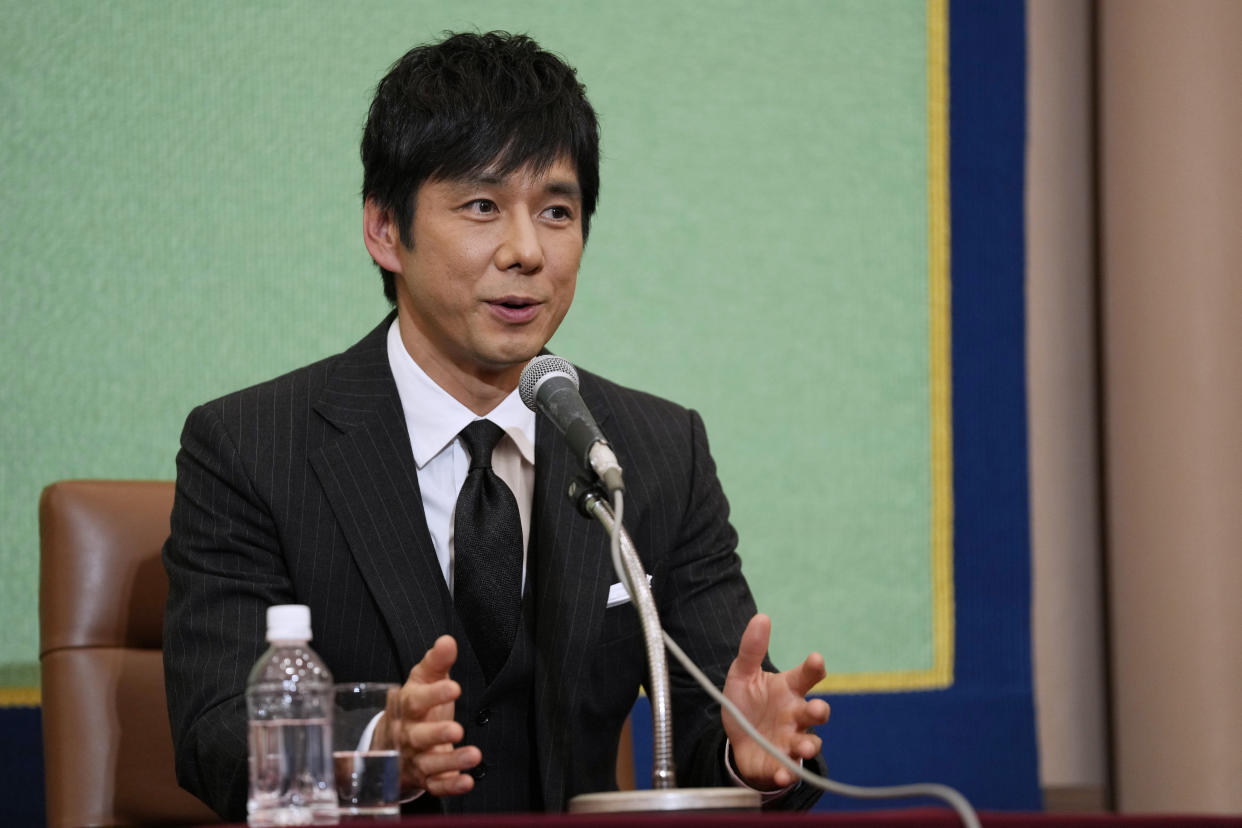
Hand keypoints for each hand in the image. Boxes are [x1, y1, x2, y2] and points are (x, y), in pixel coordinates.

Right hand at [371, 635, 480, 797]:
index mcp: (406, 708)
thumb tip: (448, 640)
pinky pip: (436, 785)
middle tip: (457, 729)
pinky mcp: (425, 779)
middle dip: (436, 734)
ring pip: (429, 764)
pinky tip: (468, 781)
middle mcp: (407, 736)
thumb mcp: (422, 680)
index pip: (415, 701)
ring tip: (474, 755)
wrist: (391, 743)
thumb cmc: (414, 706)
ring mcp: (415, 759)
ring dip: (450, 761)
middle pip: (418, 737)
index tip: (454, 687)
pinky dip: (451, 786)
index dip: (433, 695)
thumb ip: (436, 662)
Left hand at [721, 614, 829, 789]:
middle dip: (819, 711)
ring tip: (802, 746)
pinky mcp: (781, 763)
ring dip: (807, 745)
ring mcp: (791, 740)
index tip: (816, 659)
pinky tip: (782, 772)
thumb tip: (762, 617)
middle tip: (817, 709)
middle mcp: (795, 714)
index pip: (807, 676)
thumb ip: (752, 649)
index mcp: (788, 689)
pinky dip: (787, 772)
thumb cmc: (747, 703)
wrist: (736, 740)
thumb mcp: (742, 674)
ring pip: (808, 743)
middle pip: (815, 711)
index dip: (814, 668)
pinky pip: (789, 770)